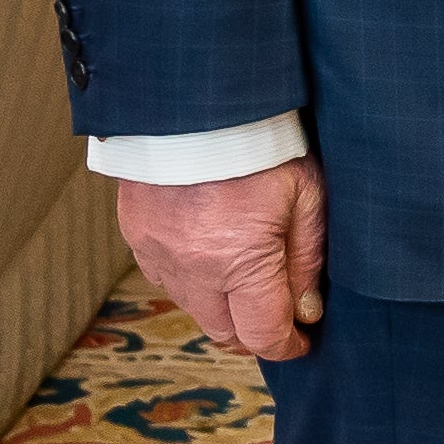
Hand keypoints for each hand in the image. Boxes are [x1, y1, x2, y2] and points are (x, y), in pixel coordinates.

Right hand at [115, 159, 325, 361]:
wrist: (196, 98)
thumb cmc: (261, 142)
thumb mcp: (306, 196)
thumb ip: (307, 260)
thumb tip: (307, 311)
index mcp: (238, 261)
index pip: (263, 335)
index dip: (288, 345)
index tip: (302, 340)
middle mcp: (192, 267)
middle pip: (224, 332)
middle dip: (253, 329)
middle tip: (276, 312)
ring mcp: (158, 252)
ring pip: (192, 306)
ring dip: (220, 304)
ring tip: (244, 275)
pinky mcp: (136, 234)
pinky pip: (164, 276)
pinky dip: (190, 277)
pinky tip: (209, 251)